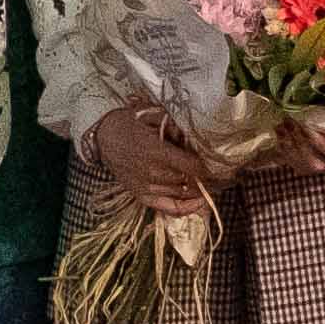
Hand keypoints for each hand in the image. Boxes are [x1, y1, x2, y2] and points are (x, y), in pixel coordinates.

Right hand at [89, 103, 220, 212]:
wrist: (103, 137)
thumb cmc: (129, 123)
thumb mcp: (151, 114)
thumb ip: (174, 123)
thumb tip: (195, 133)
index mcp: (156, 151)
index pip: (191, 167)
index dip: (207, 168)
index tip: (219, 165)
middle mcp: (152, 173)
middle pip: (189, 182)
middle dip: (206, 179)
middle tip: (221, 175)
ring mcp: (146, 187)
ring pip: (181, 194)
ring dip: (198, 190)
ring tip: (211, 184)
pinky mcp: (141, 196)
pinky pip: (166, 208)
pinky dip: (184, 209)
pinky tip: (198, 204)